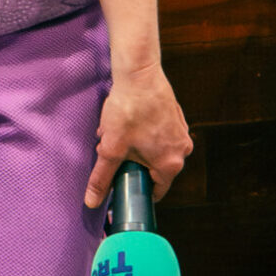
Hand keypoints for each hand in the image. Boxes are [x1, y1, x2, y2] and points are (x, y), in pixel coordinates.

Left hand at [85, 61, 192, 210]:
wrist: (139, 74)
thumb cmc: (128, 109)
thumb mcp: (110, 148)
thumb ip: (102, 177)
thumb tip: (92, 202)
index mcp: (171, 164)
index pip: (156, 191)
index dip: (136, 190)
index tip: (123, 186)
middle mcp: (182, 151)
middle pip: (154, 169)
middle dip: (133, 164)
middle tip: (116, 152)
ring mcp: (181, 133)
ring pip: (155, 150)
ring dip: (136, 147)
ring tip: (120, 134)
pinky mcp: (176, 118)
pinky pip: (160, 134)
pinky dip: (144, 133)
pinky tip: (129, 122)